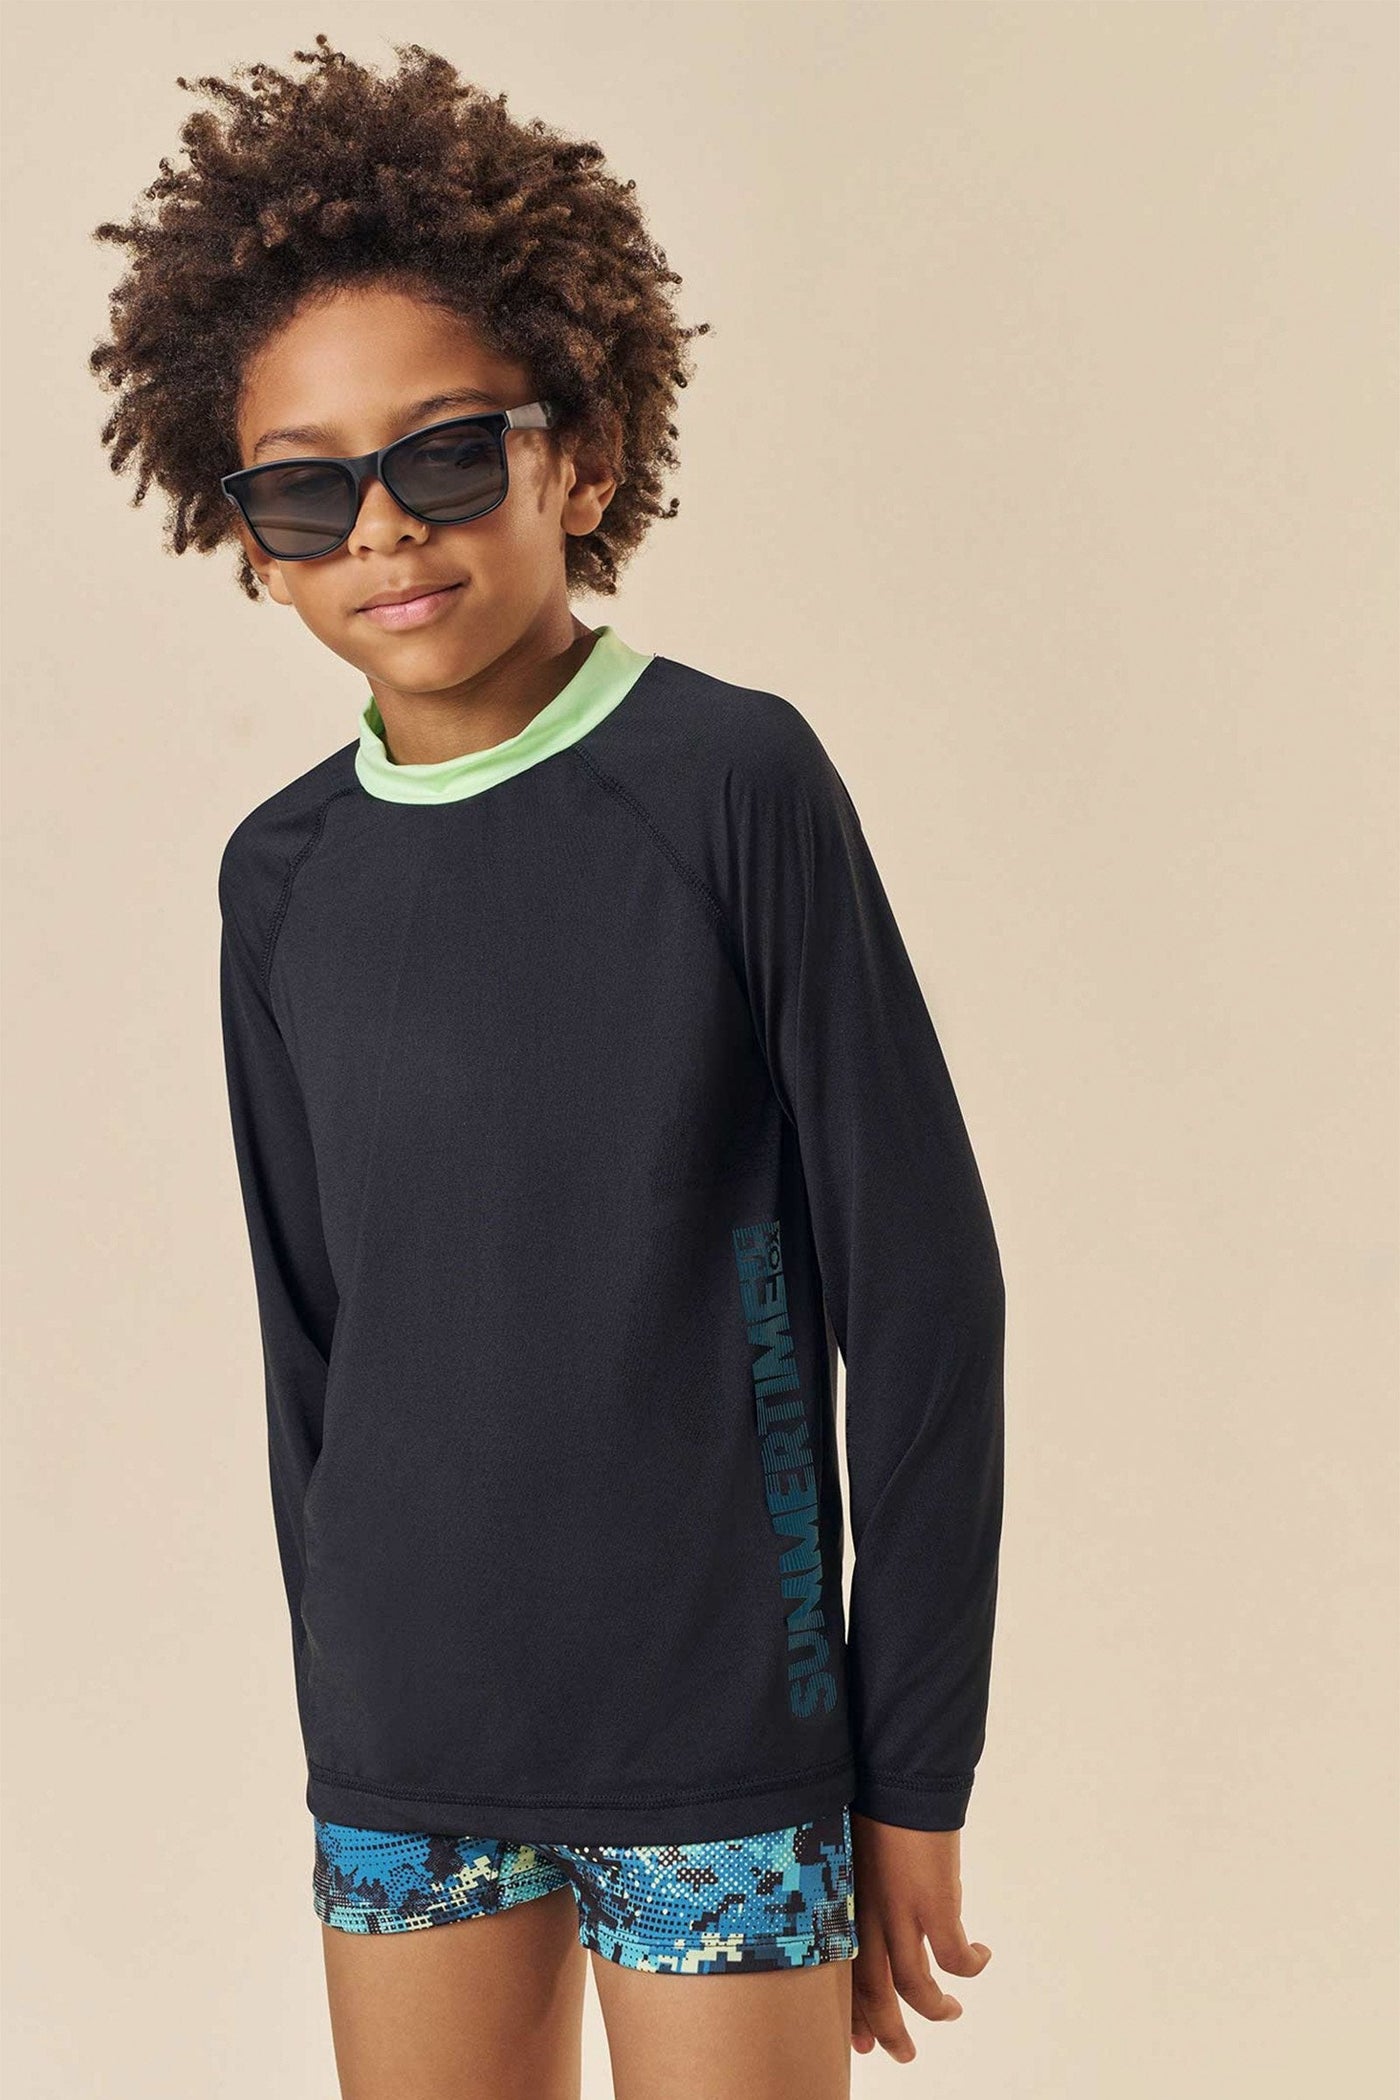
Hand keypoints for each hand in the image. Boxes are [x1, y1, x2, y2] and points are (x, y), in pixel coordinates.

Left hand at [848, 1813, 992, 2063]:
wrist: (897, 1772)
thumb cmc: (873, 1799)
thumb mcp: (851, 1849)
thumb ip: (860, 1885)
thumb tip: (883, 1907)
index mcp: (842, 1903)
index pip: (841, 1974)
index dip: (853, 2011)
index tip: (861, 2038)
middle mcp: (866, 1916)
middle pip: (873, 1993)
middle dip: (888, 2030)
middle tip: (902, 2054)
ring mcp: (900, 1913)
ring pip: (914, 1987)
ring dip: (934, 2009)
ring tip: (949, 2013)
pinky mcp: (935, 1905)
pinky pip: (954, 1959)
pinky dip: (969, 1967)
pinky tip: (981, 1960)